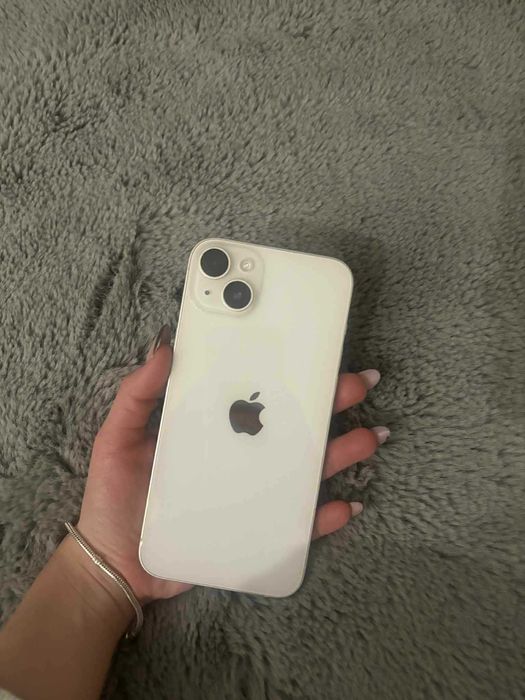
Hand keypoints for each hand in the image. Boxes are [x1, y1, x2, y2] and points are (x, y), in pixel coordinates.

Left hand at [77, 325, 387, 603]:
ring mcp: (252, 493)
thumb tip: (165, 346)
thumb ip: (137, 395)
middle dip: (328, 404)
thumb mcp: (118, 438)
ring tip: (368, 438)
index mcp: (214, 427)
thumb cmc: (116, 497)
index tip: (313, 352)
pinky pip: (298, 523)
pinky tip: (346, 504)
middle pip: (291, 426)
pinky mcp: (256, 531)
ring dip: (342, 452)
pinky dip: (325, 515)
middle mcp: (240, 455)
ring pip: (305, 469)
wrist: (116, 566)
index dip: (285, 373)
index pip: (256, 394)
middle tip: (355, 385)